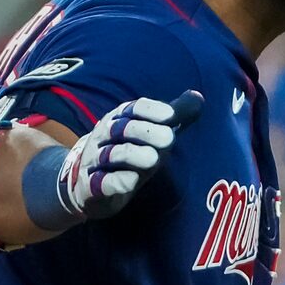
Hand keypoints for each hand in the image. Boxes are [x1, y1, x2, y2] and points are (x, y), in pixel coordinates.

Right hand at [55, 90, 203, 222]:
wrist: (86, 184)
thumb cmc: (126, 155)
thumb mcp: (149, 136)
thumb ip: (173, 119)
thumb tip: (199, 98)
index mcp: (119, 119)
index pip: (133, 108)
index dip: (151, 110)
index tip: (171, 116)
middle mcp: (104, 136)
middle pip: (122, 128)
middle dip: (145, 132)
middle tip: (169, 140)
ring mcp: (95, 161)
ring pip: (111, 154)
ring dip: (132, 155)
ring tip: (153, 159)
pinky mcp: (90, 187)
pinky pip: (101, 182)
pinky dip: (115, 181)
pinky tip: (131, 181)